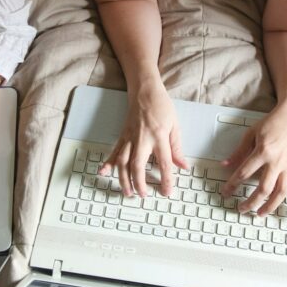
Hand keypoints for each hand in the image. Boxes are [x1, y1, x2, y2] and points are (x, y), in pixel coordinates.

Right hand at [100, 82, 187, 197]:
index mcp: (159, 136)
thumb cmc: (162, 107)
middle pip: (138, 165)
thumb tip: (183, 166)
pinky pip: (114, 151)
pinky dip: (108, 163)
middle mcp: (142, 139)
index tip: (167, 192)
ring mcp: (130, 138)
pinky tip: (103, 172)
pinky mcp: (123, 136)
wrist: (145, 91)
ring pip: (123, 162)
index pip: (164, 162)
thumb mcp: (175, 126)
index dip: (166, 180)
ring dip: (124, 179)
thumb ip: (177, 148)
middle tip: (143, 195)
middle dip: (139, 183)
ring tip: (128, 192)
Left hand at [220, 103, 286, 218]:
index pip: (244, 173)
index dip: (232, 185)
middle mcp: (277, 162)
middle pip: (263, 188)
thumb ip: (239, 152)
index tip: (226, 192)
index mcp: (263, 151)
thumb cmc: (273, 122)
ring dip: (270, 206)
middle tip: (242, 209)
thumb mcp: (251, 133)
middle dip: (251, 202)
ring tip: (260, 214)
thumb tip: (226, 164)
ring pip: (280, 193)